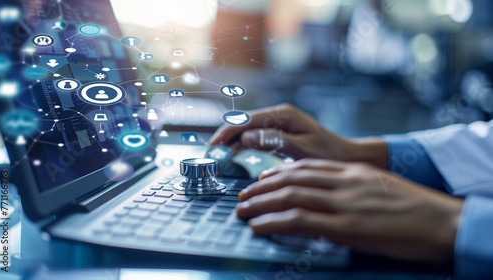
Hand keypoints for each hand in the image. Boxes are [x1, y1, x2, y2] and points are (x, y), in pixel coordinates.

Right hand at [209, 104, 388, 168]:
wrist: (347, 156)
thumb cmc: (329, 154)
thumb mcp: (303, 149)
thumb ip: (274, 141)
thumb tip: (246, 138)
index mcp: (283, 115)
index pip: (246, 120)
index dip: (226, 133)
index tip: (213, 147)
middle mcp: (278, 115)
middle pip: (243, 123)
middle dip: (225, 137)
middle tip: (209, 155)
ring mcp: (278, 123)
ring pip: (247, 130)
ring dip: (231, 142)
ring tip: (216, 157)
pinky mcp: (279, 133)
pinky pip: (255, 138)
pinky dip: (242, 146)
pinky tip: (232, 155)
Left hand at [236, 159, 462, 261]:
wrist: (442, 221)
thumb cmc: (416, 209)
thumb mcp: (380, 188)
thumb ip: (353, 188)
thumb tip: (331, 197)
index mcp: (352, 172)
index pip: (306, 167)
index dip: (279, 173)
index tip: (263, 180)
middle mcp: (343, 182)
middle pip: (292, 178)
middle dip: (263, 187)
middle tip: (244, 195)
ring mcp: (343, 203)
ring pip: (290, 196)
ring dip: (261, 203)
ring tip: (242, 210)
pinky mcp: (346, 227)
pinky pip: (299, 221)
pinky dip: (274, 222)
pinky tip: (258, 227)